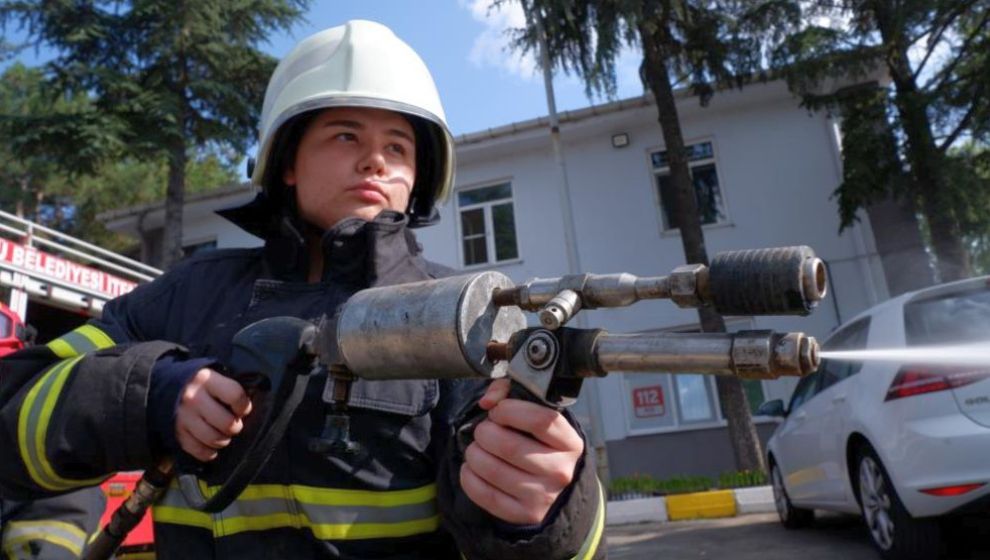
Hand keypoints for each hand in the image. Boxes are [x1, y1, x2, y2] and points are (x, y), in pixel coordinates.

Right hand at [175, 368, 252, 461]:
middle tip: (233, 425)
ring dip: (223, 440)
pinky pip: (199, 450)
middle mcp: (193, 398)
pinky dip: (209, 452)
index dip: (244, 406)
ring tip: (224, 434)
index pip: (235, 395)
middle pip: (226, 423)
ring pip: (213, 439)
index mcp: (207, 380)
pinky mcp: (177, 432)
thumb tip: (250, 409)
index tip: (242, 409)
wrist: (171, 386)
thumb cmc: (204, 384)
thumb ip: (232, 389)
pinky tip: (212, 446)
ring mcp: (183, 417)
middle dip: (235, 427)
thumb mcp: (217, 378)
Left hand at [460, 378, 583, 524]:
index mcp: (569, 442)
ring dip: (474, 453)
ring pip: (492, 469)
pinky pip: (485, 494)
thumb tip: (487, 401)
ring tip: (477, 448)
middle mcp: (560, 471)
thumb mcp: (537, 413)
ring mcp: (543, 496)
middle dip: (484, 432)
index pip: (539, 420)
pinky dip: (469, 477)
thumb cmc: (541, 443)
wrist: (557, 488)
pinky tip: (472, 468)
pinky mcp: (524, 514)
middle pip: (509, 445)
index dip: (509, 410)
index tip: (498, 411)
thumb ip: (511, 393)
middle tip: (484, 431)